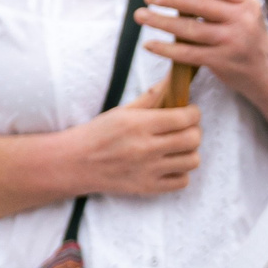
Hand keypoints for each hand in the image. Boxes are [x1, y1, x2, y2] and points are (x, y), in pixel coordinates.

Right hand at [65, 79, 201, 195]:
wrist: (73, 163)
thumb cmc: (98, 133)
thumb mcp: (122, 111)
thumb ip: (151, 97)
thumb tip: (172, 79)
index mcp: (139, 125)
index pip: (185, 117)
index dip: (193, 113)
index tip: (189, 112)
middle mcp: (146, 148)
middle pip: (193, 139)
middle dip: (194, 131)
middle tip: (184, 129)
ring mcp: (147, 171)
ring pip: (193, 161)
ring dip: (189, 152)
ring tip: (177, 147)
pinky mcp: (147, 188)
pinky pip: (183, 182)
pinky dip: (181, 173)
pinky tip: (169, 165)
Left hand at [136, 0, 267, 105]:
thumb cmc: (249, 38)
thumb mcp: (246, 13)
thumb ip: (222, 0)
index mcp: (246, 3)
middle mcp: (240, 20)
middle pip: (199, 6)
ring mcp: (230, 42)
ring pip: (189, 29)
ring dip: (161, 22)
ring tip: (141, 15)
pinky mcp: (220, 61)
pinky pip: (187, 53)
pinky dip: (166, 49)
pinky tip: (149, 44)